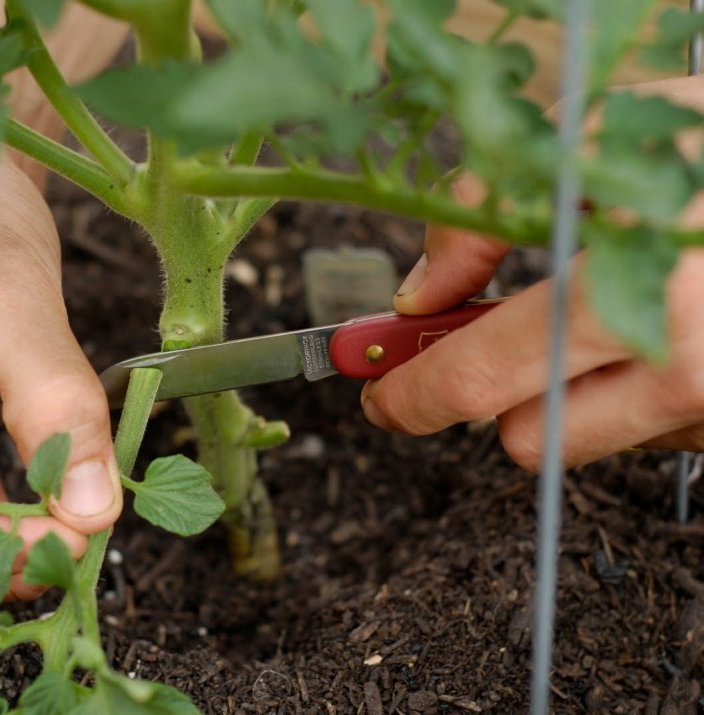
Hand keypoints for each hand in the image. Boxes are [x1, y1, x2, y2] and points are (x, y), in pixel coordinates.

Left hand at [360, 77, 703, 470]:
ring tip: (596, 314)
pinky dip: (628, 391)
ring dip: (564, 392)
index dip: (414, 394)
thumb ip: (489, 213)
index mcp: (635, 290)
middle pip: (525, 439)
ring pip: (586, 441)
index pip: (483, 378)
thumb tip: (420, 294)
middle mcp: (685, 370)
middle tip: (474, 349)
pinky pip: (652, 432)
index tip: (382, 396)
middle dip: (488, 397)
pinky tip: (653, 330)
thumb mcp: (602, 136)